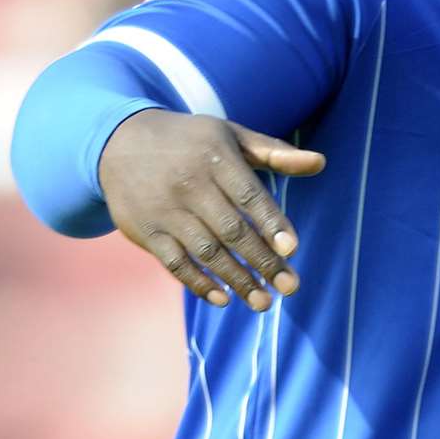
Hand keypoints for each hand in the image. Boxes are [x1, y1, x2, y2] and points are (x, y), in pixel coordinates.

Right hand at [99, 109, 325, 309]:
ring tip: (263, 302)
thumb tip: (320, 163)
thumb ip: (274, 153)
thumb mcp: (230, 136)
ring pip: (205, 251)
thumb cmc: (190, 142)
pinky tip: (222, 299)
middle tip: (290, 287)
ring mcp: (165, 210)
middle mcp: (189, 185)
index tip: (292, 249)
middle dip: (263, 262)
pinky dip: (198, 283)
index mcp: (216, 158)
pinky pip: (174, 263)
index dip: (271, 223)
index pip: (249, 196)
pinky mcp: (145, 231)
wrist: (118, 141)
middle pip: (231, 230)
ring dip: (236, 280)